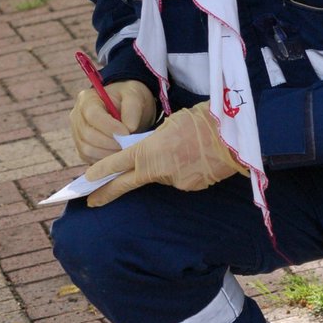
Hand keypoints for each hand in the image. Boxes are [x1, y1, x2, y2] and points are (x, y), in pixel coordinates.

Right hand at [70, 79, 155, 161]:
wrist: (126, 110)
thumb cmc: (129, 100)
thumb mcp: (134, 97)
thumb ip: (132, 110)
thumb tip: (129, 128)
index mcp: (87, 99)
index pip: (92, 115)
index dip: (109, 126)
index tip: (127, 132)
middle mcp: (76, 116)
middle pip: (88, 135)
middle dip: (110, 142)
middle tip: (128, 145)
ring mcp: (76, 133)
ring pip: (87, 149)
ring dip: (108, 154)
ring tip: (124, 150)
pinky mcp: (81, 148)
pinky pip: (89, 159)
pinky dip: (104, 160)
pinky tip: (118, 154)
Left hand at [85, 101, 248, 205]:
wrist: (235, 134)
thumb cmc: (203, 120)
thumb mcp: (170, 125)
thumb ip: (154, 142)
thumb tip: (150, 154)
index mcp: (149, 150)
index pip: (117, 164)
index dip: (100, 173)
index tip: (87, 181)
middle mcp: (159, 170)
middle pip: (130, 182)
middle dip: (109, 192)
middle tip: (92, 202)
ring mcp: (176, 182)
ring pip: (163, 176)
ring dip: (167, 166)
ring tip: (186, 147)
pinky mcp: (192, 187)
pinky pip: (181, 178)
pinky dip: (184, 169)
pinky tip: (198, 156)